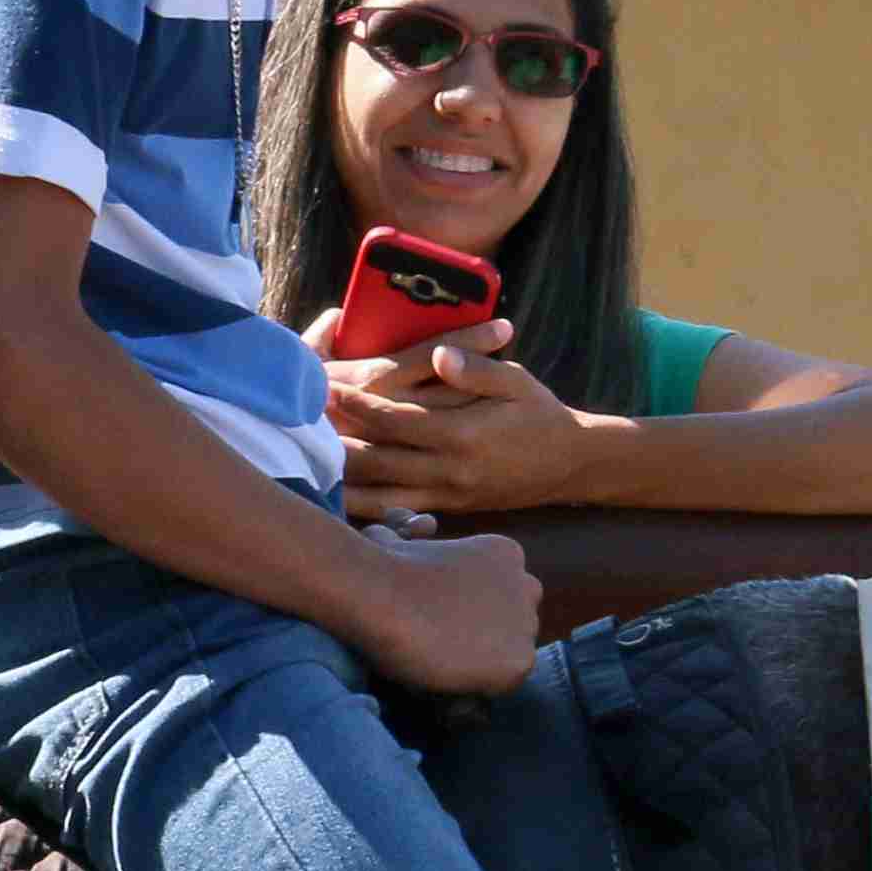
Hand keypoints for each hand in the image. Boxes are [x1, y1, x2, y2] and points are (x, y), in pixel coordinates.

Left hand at [328, 327, 602, 521]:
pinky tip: (338, 500)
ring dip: (341, 480)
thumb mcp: (516, 382)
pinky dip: (365, 509)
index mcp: (462, 434)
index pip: (393, 418)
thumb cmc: (540, 414)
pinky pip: (397, 515)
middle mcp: (450, 471)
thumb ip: (476, 369)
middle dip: (334, 441)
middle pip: (375, 460)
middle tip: (298, 424)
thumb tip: (440, 355)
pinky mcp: (448, 511)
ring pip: (379, 495)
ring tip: (305, 462)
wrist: (573, 465)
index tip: (324, 385)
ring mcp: (447, 496)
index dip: (354, 402)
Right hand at [342, 524, 540, 695]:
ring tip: (444, 660)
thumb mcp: (409, 540)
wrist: (381, 592)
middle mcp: (525, 585)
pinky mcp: (519, 659)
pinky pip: (503, 683)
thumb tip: (416, 527)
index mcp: (506, 554)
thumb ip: (420, 538)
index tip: (445, 618)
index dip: (475, 610)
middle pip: (517, 621)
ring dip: (485, 658)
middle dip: (490, 632)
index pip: (504, 593)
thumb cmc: (384, 564)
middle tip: (448, 643)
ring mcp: (526, 623)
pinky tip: (448, 675)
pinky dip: (479, 685)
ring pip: (511, 652)